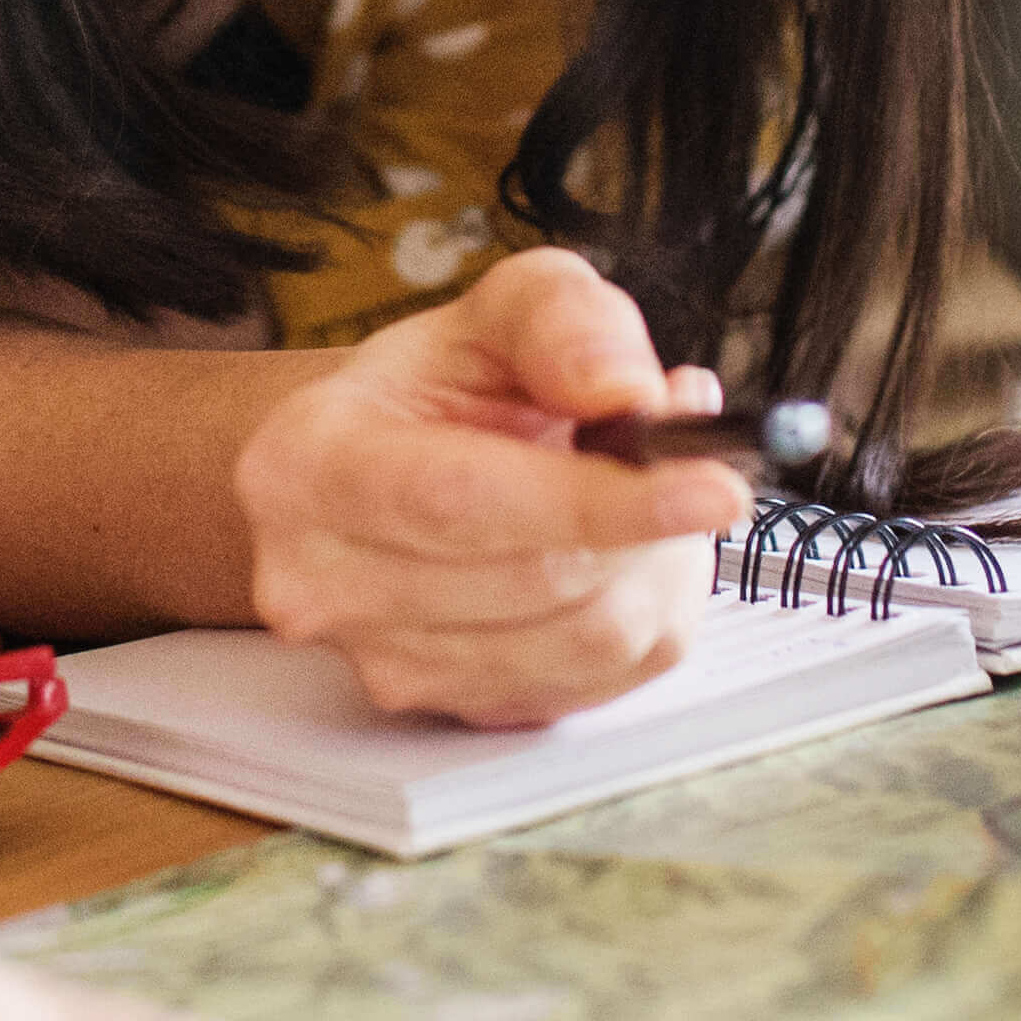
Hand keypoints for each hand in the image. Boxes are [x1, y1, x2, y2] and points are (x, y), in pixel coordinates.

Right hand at [233, 247, 749, 724]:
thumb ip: (565, 321)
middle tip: (688, 461)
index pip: (465, 500)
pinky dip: (644, 613)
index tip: (714, 485)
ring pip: (583, 643)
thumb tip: (625, 389)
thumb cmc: (443, 390)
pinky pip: (600, 683)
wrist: (391, 464)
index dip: (600, 501)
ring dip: (655, 568)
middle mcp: (323, 583)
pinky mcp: (455, 712)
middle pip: (538, 583)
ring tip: (645, 499)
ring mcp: (384, 664)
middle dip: (645, 523)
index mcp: (306, 466)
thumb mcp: (503, 309)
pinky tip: (621, 556)